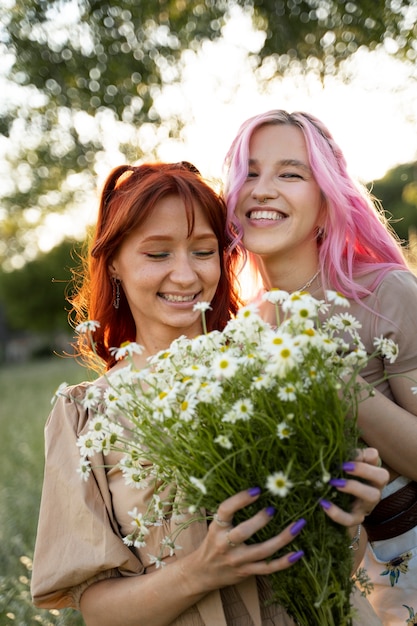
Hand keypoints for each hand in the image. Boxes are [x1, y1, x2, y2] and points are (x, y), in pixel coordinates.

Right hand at [190, 487, 304, 593]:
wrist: (202, 573)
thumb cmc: (212, 543)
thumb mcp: (215, 526)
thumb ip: (230, 514)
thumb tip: (257, 491)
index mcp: (217, 528)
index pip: (226, 510)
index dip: (240, 499)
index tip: (257, 490)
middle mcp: (226, 544)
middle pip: (243, 532)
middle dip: (260, 521)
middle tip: (273, 509)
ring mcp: (238, 560)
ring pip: (262, 551)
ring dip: (282, 539)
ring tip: (297, 525)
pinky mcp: (247, 572)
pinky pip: (268, 568)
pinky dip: (284, 562)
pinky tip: (298, 553)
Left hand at [319, 447, 388, 525]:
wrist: (337, 512)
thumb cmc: (339, 482)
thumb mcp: (340, 469)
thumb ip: (339, 459)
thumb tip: (331, 447)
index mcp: (369, 471)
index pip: (374, 457)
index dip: (362, 453)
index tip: (346, 453)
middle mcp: (373, 487)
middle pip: (382, 476)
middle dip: (364, 469)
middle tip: (344, 466)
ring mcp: (367, 504)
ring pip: (372, 496)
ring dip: (354, 487)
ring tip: (334, 483)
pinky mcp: (356, 519)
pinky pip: (350, 519)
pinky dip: (337, 512)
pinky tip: (324, 503)